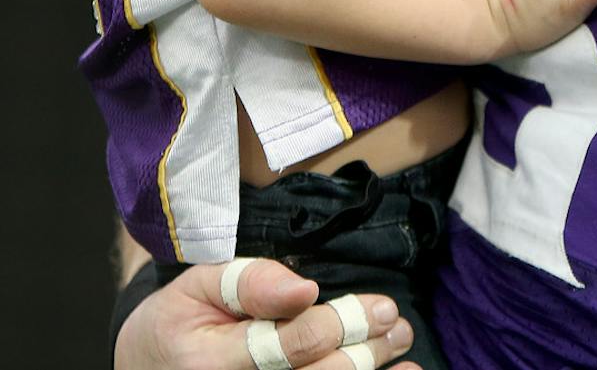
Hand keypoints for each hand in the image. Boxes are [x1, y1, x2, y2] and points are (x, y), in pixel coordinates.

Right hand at [114, 257, 417, 369]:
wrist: (143, 365)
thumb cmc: (179, 319)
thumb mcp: (201, 284)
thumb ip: (252, 282)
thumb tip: (304, 289)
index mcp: (211, 361)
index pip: (290, 347)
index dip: (341, 324)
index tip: (382, 306)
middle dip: (365, 353)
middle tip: (399, 326)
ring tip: (404, 358)